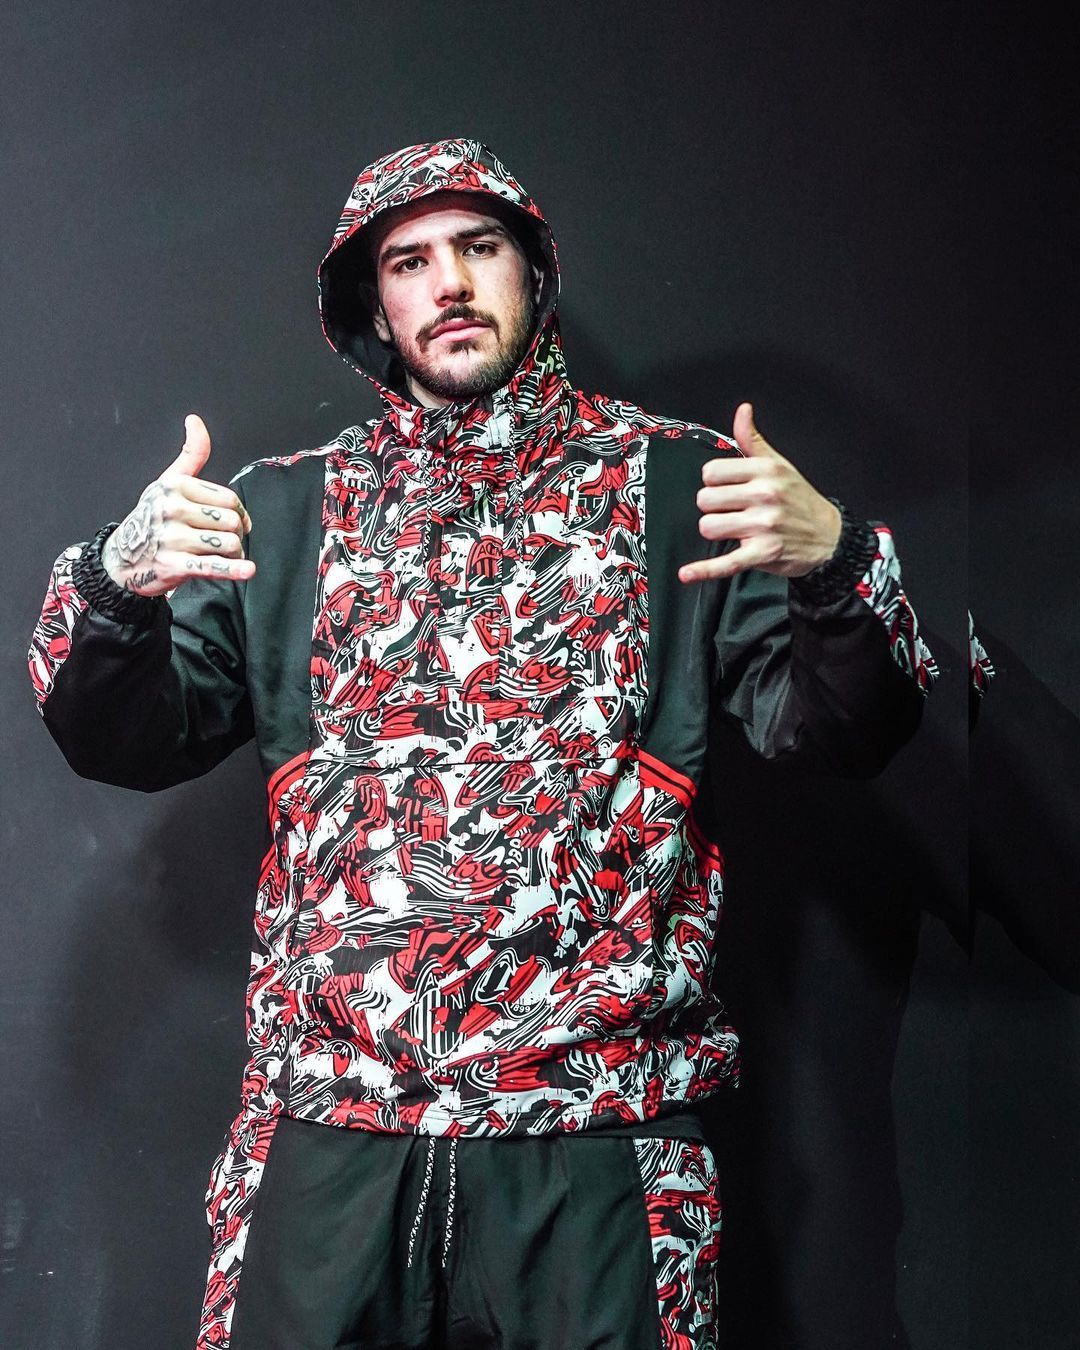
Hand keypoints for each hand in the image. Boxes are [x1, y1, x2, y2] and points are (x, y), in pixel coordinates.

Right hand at [102, 415, 254, 595]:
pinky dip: (233, 570)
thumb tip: (195, 420)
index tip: (238, 524)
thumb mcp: (167, 483)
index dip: (240, 513)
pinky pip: (212, 566)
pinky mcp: (173, 564)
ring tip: (223, 557)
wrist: (121, 559)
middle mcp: (172, 509)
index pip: (229, 499)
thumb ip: (191, 455)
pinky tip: (246, 570)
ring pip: (229, 543)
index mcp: (175, 486)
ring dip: (233, 555)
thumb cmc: (150, 518)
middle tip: (225, 543)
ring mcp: (172, 538)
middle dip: (236, 535)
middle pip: (231, 521)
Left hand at [679, 402, 841, 584]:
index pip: (711, 472)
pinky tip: (686, 574)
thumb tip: (742, 411)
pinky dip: (704, 570)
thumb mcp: (780, 465)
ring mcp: (763, 525)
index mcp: (765, 471)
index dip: (714, 483)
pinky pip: (726, 562)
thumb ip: (753, 440)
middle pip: (705, 500)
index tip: (727, 489)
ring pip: (709, 527)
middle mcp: (764, 495)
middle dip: (713, 508)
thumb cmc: (800, 500)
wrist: (830, 537)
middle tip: (732, 511)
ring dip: (716, 530)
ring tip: (735, 529)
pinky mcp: (763, 553)